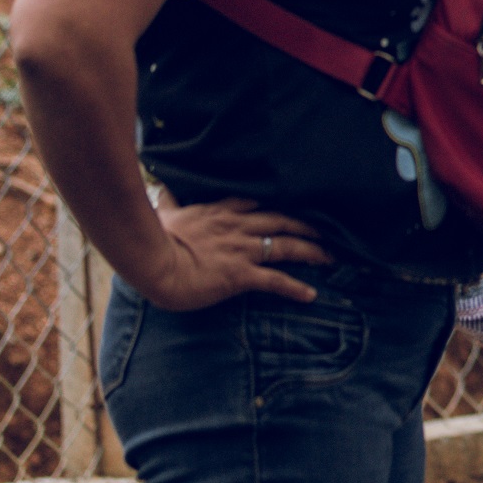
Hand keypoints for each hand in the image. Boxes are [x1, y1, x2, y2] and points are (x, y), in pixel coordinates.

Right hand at [134, 191, 330, 311]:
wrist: (151, 260)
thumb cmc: (152, 238)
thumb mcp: (163, 212)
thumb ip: (167, 200)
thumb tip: (159, 187)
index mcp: (219, 212)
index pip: (256, 202)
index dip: (277, 204)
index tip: (294, 207)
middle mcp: (237, 227)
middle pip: (281, 220)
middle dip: (307, 225)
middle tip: (327, 230)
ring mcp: (241, 250)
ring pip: (286, 246)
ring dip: (312, 251)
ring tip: (331, 257)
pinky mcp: (241, 274)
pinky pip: (275, 281)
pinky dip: (295, 288)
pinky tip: (310, 295)